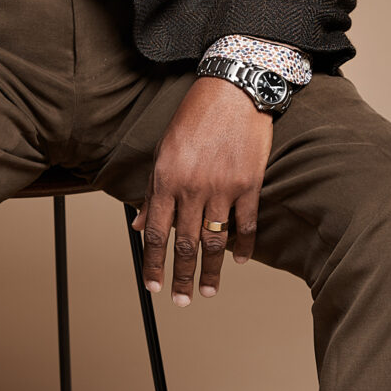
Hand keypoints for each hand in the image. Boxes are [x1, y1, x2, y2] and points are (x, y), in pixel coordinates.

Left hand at [132, 76, 273, 304]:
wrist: (233, 89)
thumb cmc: (195, 116)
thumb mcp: (164, 150)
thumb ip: (152, 191)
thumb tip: (140, 224)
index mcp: (167, 179)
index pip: (157, 233)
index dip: (153, 264)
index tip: (152, 287)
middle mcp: (193, 187)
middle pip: (186, 243)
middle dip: (181, 276)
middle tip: (181, 301)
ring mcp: (223, 187)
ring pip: (215, 240)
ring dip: (212, 270)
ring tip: (209, 290)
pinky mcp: (250, 183)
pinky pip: (247, 223)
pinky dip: (244, 245)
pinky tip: (241, 261)